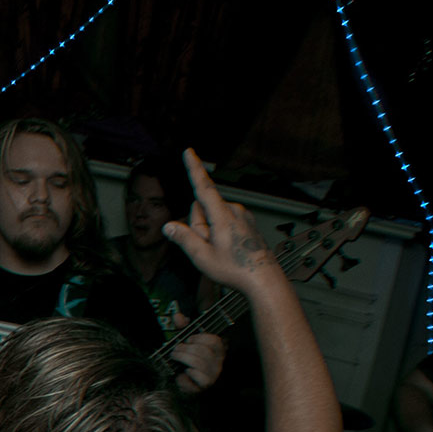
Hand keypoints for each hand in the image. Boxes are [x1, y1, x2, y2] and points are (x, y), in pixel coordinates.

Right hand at [162, 150, 284, 296]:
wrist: (263, 279)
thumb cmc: (235, 269)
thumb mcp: (201, 257)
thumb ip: (183, 238)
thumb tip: (169, 226)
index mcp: (222, 216)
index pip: (203, 187)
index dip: (194, 168)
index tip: (189, 152)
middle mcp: (234, 211)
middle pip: (203, 209)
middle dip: (198, 225)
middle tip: (207, 247)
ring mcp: (242, 216)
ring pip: (213, 217)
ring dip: (209, 231)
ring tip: (220, 250)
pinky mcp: (246, 222)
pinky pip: (225, 221)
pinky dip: (220, 232)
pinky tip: (228, 248)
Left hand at [169, 331, 225, 394]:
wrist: (183, 382)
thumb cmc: (187, 360)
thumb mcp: (186, 341)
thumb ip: (183, 328)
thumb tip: (178, 316)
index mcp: (217, 350)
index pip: (215, 341)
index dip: (199, 338)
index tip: (189, 339)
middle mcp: (217, 362)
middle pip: (203, 351)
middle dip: (185, 349)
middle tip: (176, 349)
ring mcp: (212, 374)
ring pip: (199, 363)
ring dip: (183, 358)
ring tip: (175, 357)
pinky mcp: (204, 385)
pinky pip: (199, 379)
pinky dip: (189, 375)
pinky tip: (183, 373)